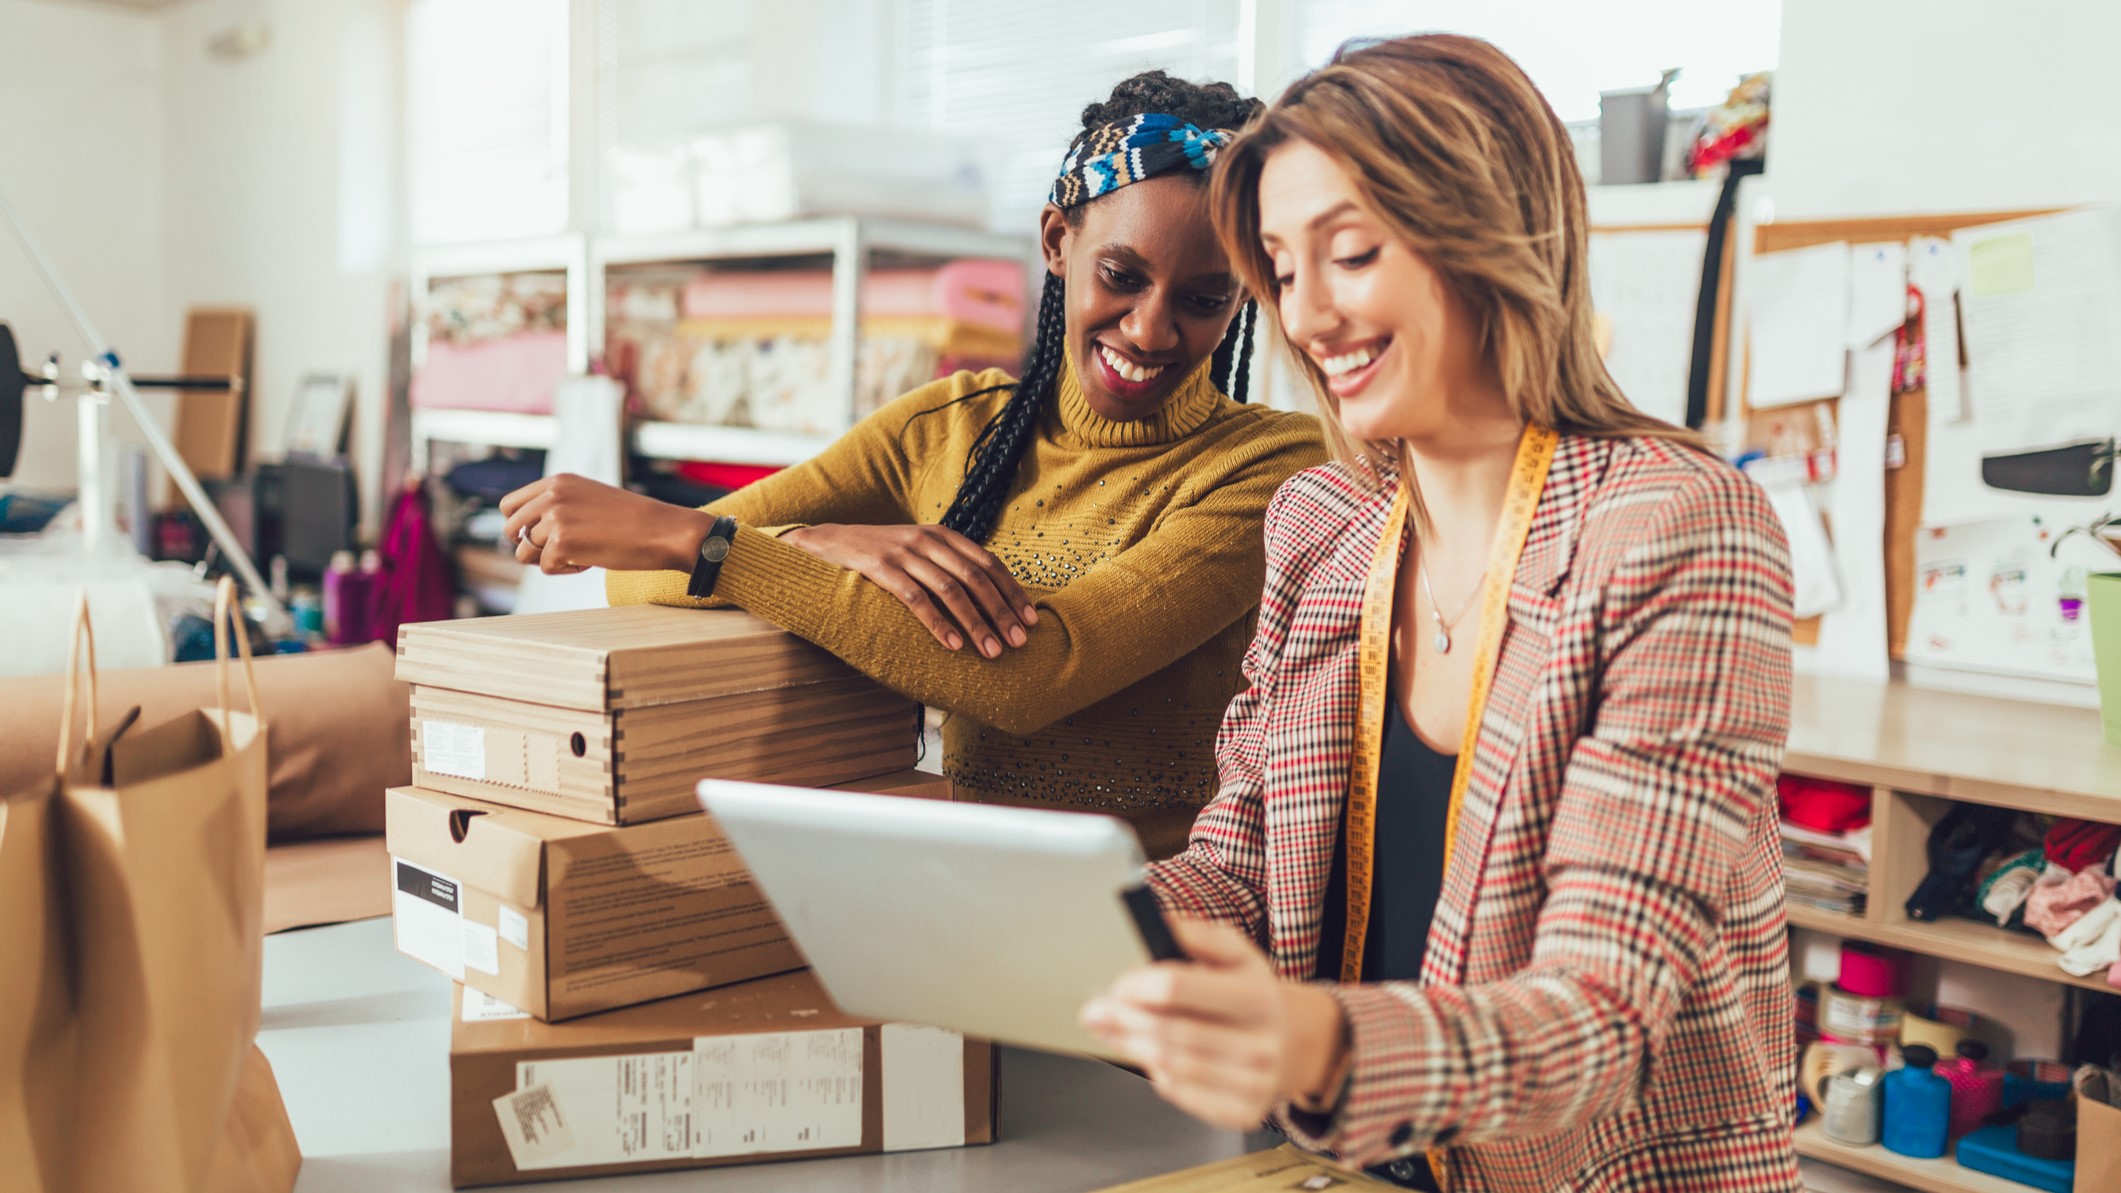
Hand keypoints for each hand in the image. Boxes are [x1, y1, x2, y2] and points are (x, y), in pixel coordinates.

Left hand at [499, 474, 710, 575]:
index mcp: (557, 482)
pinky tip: (592, 562)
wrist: (664, 531)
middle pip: (510, 531)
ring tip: (581, 555)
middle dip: (530, 547)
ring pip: (524, 553)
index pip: (510, 506)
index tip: (544, 538)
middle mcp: (551, 495)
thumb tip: (523, 535)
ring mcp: (555, 518)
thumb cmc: (633, 521)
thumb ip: (558, 506)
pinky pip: (546, 568)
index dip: (521, 527)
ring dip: (550, 561)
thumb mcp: (590, 499)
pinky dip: (567, 571)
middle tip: (561, 551)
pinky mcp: (561, 542)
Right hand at [781, 523, 1036, 656]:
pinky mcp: (880, 568)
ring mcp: (903, 553)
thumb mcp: (918, 552)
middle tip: (1018, 642)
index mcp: (943, 536)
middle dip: (1001, 612)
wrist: (827, 543)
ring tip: (992, 651)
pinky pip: (916, 599)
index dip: (1013, 592)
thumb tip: (989, 602)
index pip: (989, 563)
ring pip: (951, 590)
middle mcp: (928, 540)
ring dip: (976, 623)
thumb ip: (949, 567)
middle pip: (976, 578)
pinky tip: (954, 645)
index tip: (1031, 621)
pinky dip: (938, 624)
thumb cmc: (881, 555)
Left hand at [1082, 918, 1348, 1130]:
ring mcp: (1252, 1083)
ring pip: (1167, 1065)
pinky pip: (1179, 1092)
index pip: (1176, 986)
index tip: (1115, 984)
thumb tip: (1158, 920)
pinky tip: (1149, 1055)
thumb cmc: (1252, 993)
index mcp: (1256, 996)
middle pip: (1166, 1030)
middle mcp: (1259, 1043)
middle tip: (1095, 1010)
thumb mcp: (1236, 952)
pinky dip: (1155, 1072)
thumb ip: (1196, 934)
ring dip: (1129, 1044)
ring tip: (1112, 1029)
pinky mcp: (1242, 1112)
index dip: (1135, 984)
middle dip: (1121, 1018)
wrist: (1294, 1044)